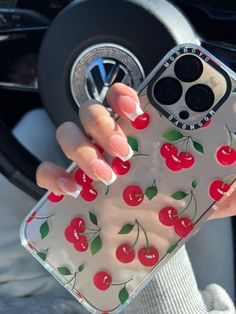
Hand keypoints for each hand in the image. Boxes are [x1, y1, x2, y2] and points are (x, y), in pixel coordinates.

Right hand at [36, 83, 235, 219]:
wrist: (172, 230)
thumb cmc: (189, 198)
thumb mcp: (217, 181)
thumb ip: (229, 168)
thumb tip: (235, 164)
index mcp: (140, 130)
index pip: (122, 96)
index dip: (122, 95)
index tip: (136, 110)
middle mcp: (112, 139)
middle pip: (90, 112)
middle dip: (102, 126)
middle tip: (123, 153)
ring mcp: (91, 160)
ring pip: (68, 134)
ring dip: (81, 150)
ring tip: (103, 175)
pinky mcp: (74, 184)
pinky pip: (50, 171)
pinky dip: (52, 175)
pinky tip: (70, 188)